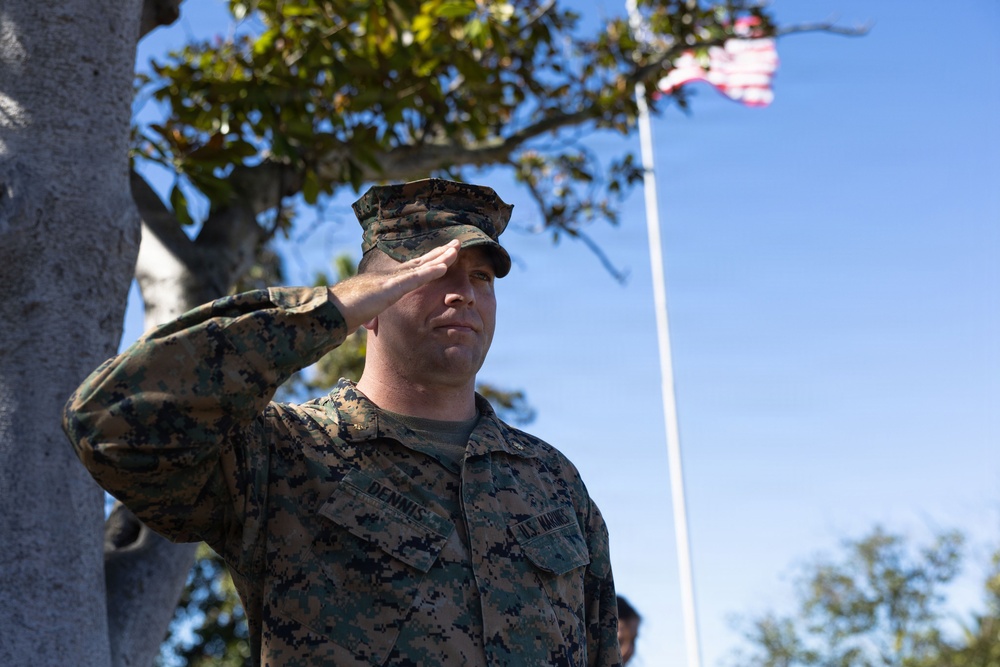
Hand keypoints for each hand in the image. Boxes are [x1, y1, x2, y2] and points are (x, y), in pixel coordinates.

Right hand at [328, 240, 459, 330]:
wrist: (330, 311)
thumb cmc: (344, 312)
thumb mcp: (367, 311)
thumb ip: (373, 312)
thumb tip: (371, 321)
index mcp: (388, 281)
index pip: (414, 268)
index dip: (431, 260)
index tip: (446, 254)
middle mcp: (390, 276)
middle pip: (421, 261)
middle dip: (440, 252)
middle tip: (458, 242)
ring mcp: (390, 280)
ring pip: (421, 265)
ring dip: (440, 257)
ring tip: (457, 249)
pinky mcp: (388, 288)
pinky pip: (413, 279)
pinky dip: (429, 272)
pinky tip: (443, 266)